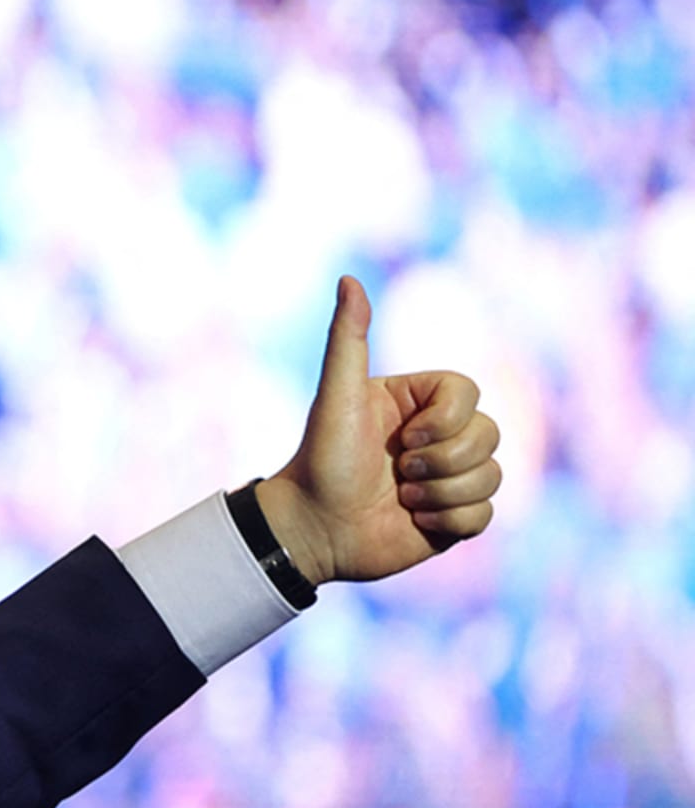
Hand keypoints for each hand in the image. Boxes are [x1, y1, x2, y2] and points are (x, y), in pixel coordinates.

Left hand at [256, 275, 500, 586]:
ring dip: (442, 493)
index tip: (403, 439)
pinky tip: (413, 521)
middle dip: (442, 461)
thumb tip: (348, 278)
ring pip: (494, 475)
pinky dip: (449, 522)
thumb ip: (347, 338)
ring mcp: (450, 476)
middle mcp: (439, 435)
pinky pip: (486, 514)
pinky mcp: (454, 518)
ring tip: (400, 498)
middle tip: (396, 473)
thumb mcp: (336, 396)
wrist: (313, 528)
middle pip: (490, 433)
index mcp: (418, 401)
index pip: (470, 392)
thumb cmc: (321, 458)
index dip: (445, 421)